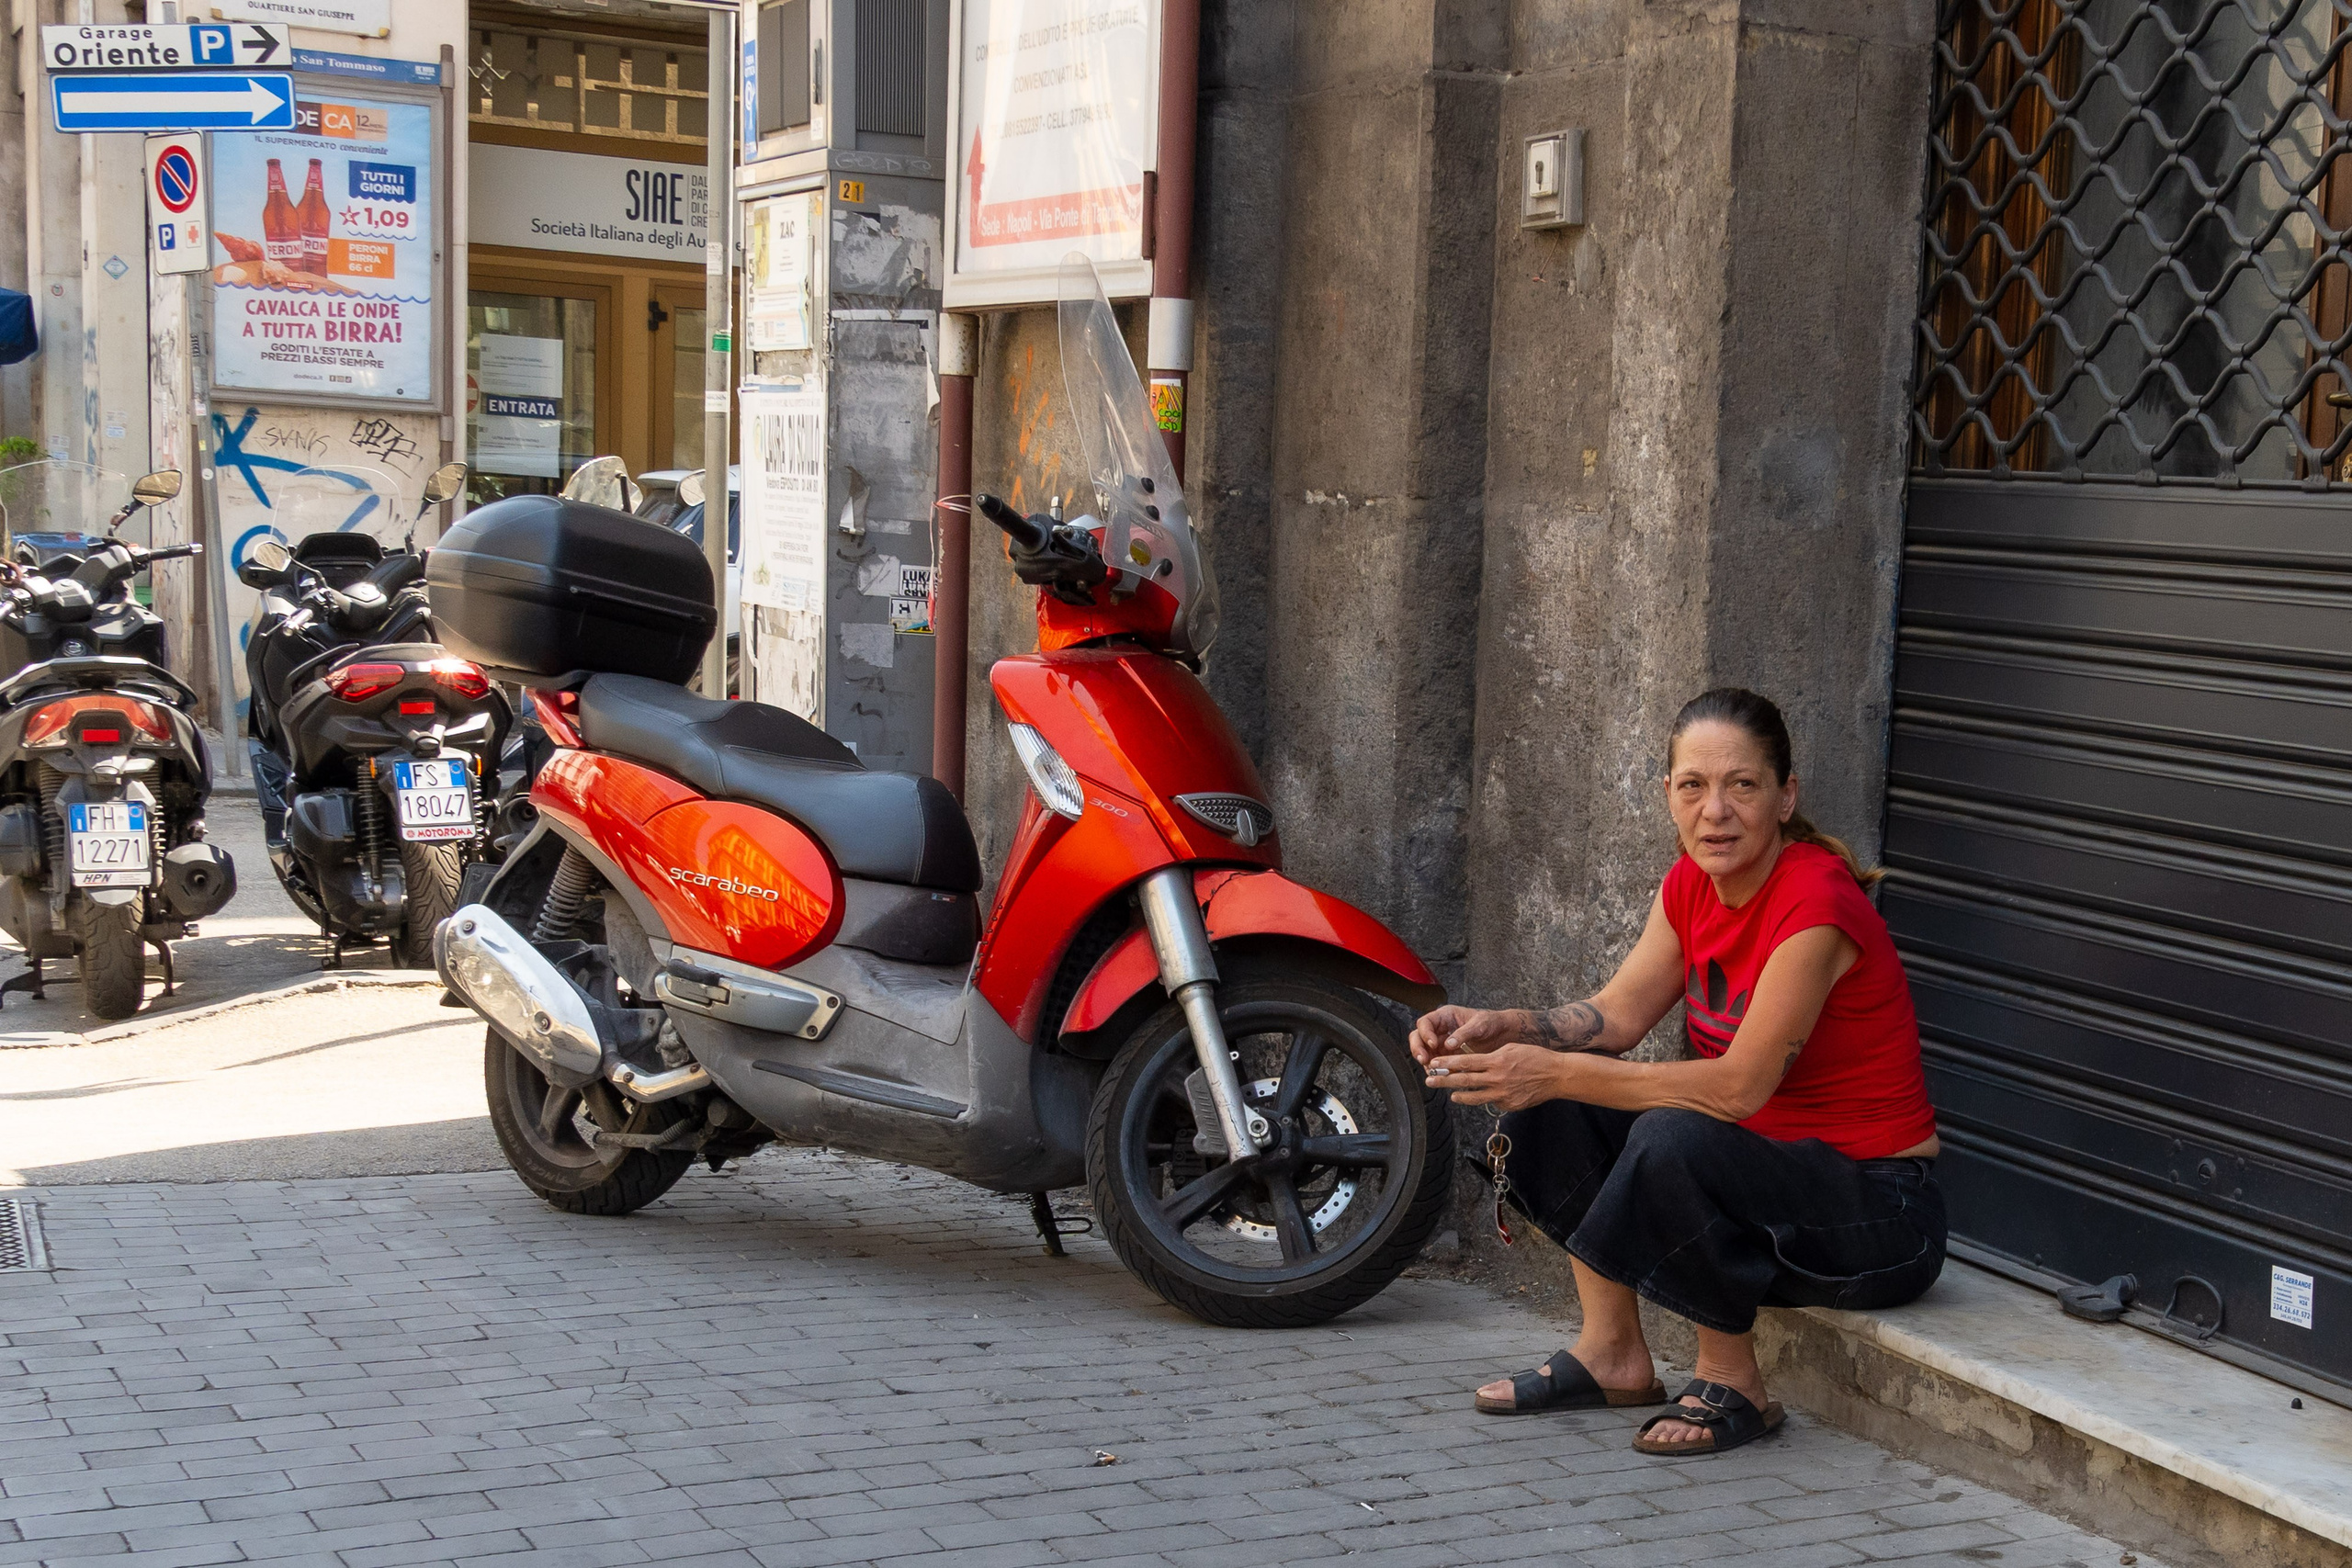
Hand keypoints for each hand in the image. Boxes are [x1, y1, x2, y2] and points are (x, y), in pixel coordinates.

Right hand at [1409, 1005, 1524, 1065]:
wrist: (1503, 1033)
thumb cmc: (1492, 1022)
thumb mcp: (1479, 1024)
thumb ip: (1463, 1033)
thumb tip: (1448, 1044)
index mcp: (1445, 1016)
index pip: (1425, 1023)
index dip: (1425, 1033)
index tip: (1433, 1044)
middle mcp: (1441, 1029)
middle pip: (1419, 1037)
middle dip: (1418, 1048)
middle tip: (1424, 1059)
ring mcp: (1443, 1042)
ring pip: (1425, 1051)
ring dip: (1426, 1061)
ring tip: (1433, 1070)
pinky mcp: (1449, 1055)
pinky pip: (1437, 1063)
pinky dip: (1438, 1069)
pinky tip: (1443, 1075)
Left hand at [1423, 1041, 1565, 1111]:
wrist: (1556, 1075)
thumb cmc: (1534, 1057)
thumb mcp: (1510, 1048)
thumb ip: (1491, 1057)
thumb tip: (1475, 1064)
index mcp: (1495, 1061)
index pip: (1465, 1062)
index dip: (1447, 1063)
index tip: (1434, 1062)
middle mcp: (1496, 1079)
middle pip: (1464, 1080)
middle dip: (1443, 1080)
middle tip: (1429, 1080)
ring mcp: (1502, 1094)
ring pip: (1474, 1097)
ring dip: (1459, 1095)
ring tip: (1450, 1094)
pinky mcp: (1508, 1105)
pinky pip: (1491, 1101)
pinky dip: (1484, 1098)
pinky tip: (1481, 1096)